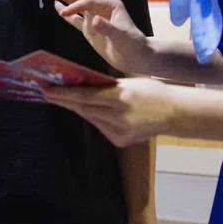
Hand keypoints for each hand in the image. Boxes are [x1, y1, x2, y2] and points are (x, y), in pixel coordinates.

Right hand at [40, 0, 152, 75]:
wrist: (138, 58)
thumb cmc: (134, 45)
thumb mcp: (122, 36)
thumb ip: (108, 28)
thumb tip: (94, 21)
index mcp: (109, 3)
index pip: (87, 1)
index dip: (74, 6)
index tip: (64, 14)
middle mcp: (100, 7)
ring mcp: (94, 18)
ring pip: (73, 5)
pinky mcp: (89, 29)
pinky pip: (74, 19)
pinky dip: (65, 13)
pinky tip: (55, 5)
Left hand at [40, 78, 179, 146]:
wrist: (174, 113)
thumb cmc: (151, 92)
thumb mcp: (128, 83)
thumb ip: (105, 86)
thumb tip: (80, 85)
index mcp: (121, 98)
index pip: (85, 96)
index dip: (64, 93)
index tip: (47, 89)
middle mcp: (119, 116)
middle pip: (84, 108)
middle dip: (64, 100)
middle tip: (48, 93)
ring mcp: (120, 131)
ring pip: (91, 118)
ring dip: (77, 108)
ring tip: (62, 99)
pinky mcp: (121, 140)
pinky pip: (100, 127)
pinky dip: (93, 118)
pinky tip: (86, 111)